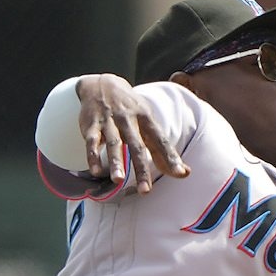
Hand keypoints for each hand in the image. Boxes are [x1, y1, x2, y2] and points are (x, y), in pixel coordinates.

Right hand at [75, 74, 190, 193]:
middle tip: (145, 191)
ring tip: (119, 180)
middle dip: (141, 168)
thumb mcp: (148, 121)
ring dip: (116, 162)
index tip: (180, 174)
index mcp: (146, 118)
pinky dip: (93, 156)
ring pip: (114, 144)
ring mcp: (109, 121)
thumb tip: (184, 173)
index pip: (161, 140)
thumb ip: (162, 148)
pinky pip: (92, 142)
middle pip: (137, 146)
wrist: (101, 84)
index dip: (171, 157)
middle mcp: (128, 119)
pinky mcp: (91, 125)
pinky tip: (95, 171)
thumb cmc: (130, 109)